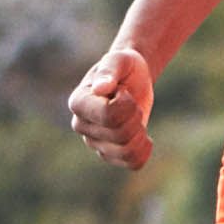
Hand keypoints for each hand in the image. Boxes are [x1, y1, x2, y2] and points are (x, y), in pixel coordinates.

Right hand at [64, 46, 155, 173]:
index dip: (126, 104)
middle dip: (136, 116)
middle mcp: (82, 126)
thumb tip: (101, 88)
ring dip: (141, 134)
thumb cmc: (124, 67)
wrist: (132, 79)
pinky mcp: (110, 154)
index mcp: (79, 103)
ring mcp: (95, 143)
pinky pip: (132, 163)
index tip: (123, 91)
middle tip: (132, 103)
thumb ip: (110, 71)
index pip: (108, 116)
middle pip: (119, 135)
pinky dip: (144, 151)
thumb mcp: (119, 60)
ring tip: (137, 118)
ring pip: (126, 152)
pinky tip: (144, 136)